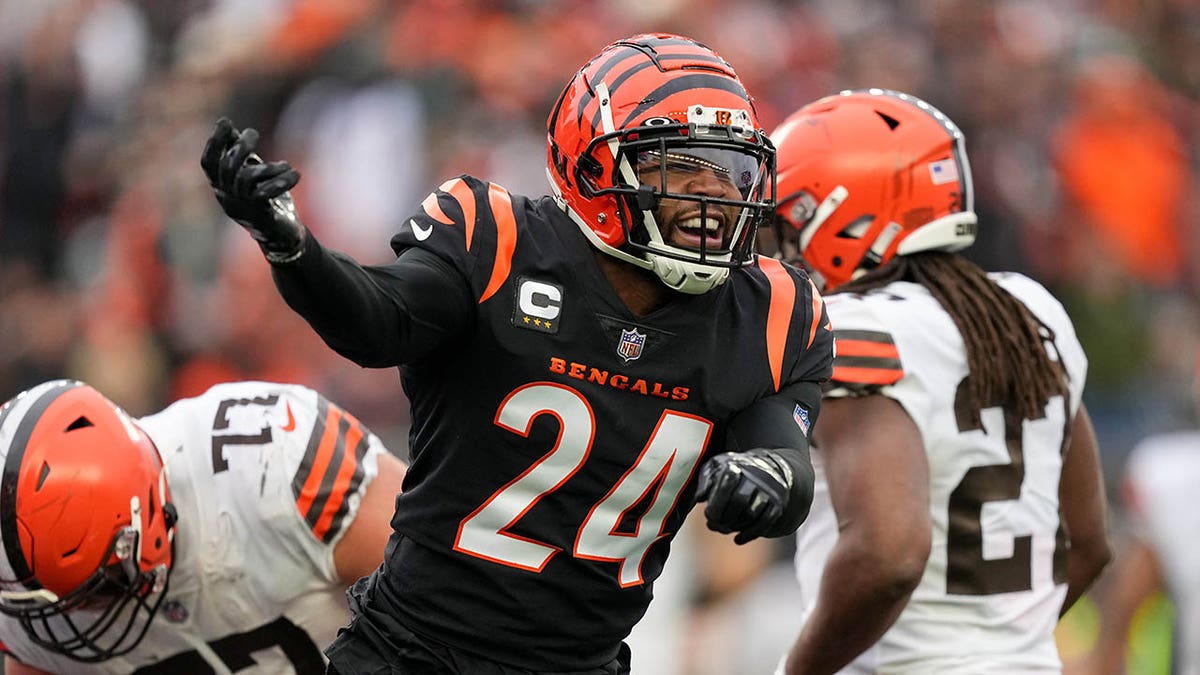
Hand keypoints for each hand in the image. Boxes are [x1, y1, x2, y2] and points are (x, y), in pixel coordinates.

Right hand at [201, 118, 305, 261]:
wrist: (283, 237)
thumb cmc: (268, 203)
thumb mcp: (253, 176)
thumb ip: (242, 155)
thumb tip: (230, 127)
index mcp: (222, 189)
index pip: (208, 164)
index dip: (214, 143)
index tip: (225, 122)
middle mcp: (228, 198)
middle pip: (227, 167)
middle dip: (239, 146)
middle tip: (253, 133)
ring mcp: (243, 208)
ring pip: (246, 178)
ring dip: (268, 167)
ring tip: (286, 165)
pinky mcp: (260, 215)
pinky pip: (265, 193)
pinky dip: (282, 180)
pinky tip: (296, 175)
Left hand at [696, 448, 794, 543]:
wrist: (767, 467)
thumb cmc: (733, 470)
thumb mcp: (715, 467)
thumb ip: (705, 481)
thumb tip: (699, 498)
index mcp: (736, 465)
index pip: (725, 486)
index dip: (716, 505)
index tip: (708, 515)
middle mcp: (754, 476)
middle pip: (739, 502)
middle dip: (724, 518)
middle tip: (715, 525)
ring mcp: (768, 490)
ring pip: (751, 513)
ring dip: (735, 526)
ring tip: (724, 528)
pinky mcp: (777, 504)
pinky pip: (766, 522)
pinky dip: (750, 534)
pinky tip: (738, 539)